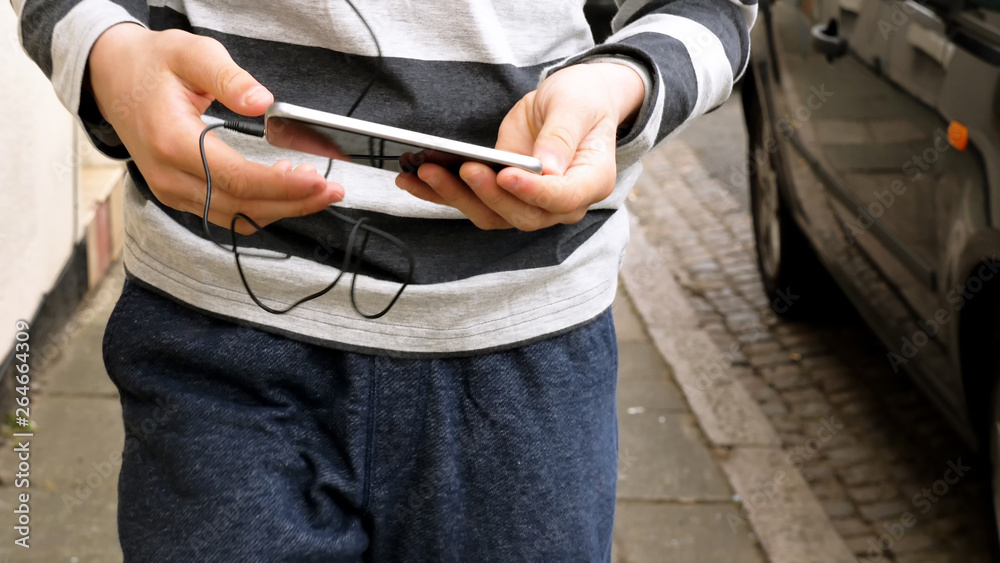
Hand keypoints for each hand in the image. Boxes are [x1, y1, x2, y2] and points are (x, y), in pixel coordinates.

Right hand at [88, 24, 343, 234]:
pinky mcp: (178, 195)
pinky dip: (259, 206)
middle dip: (293, 202)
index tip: (318, 180)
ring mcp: (171, 190)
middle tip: (332, 190)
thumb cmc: (151, 64)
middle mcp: (169, 176)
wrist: (110, 77)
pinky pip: (225, 213)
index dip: (282, 186)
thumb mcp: (190, 53)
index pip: (237, 178)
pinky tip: (284, 187)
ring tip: (315, 188)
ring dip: (280, 208)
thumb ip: (228, 77)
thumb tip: (263, 102)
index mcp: (172, 141)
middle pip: (242, 206)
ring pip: (236, 217)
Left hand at [395, 62, 643, 230]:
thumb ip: (562, 136)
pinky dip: (441, 194)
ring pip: (491, 215)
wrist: (572, 104)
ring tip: (424, 171)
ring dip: (456, 196)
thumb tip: (546, 167)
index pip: (561, 197)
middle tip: (462, 167)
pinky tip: (412, 179)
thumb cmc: (581, 102)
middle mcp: (559, 203)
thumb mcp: (576, 106)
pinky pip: (471, 203)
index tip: (504, 174)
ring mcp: (529, 203)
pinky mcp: (502, 195)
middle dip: (487, 193)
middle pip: (521, 214)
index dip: (532, 191)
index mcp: (590, 181)